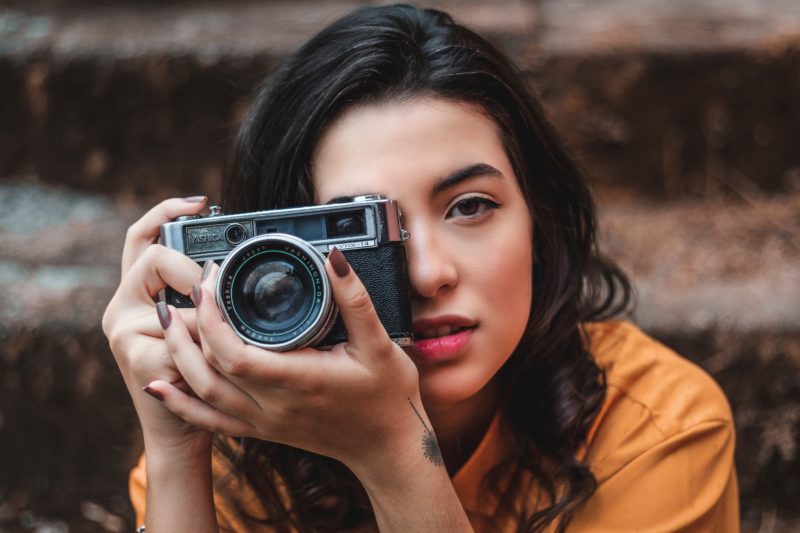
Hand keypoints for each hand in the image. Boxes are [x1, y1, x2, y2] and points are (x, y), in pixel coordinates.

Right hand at [102, 197, 211, 451]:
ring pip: (173, 300)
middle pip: (151, 258)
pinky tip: (212, 365)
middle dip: (190, 270)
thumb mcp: (200, 327)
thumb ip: (204, 296)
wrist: (181, 430)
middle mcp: (122, 308)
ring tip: (218, 341)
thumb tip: (231, 268)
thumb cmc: (200, 373)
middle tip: (214, 289)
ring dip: (204, 319)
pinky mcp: (136, 356)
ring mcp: (124, 332)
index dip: (166, 213)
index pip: (141, 238)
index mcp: (136, 294)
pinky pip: (183, 335)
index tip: (201, 203)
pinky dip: (206, 348)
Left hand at [146, 248, 424, 472]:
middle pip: (209, 370)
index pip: (234, 354)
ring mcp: (264, 422)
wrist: (388, 448)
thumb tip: (334, 258)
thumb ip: (354, 298)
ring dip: (179, 356)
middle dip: (188, 327)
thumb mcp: (379, 343)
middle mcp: (273, 406)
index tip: (210, 282)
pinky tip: (160, 385)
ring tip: (167, 319)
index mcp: (298, 380)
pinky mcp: (262, 431)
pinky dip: (181, 402)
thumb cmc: (387, 395)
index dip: (212, 317)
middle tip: (185, 289)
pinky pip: (211, 420)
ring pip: (204, 393)